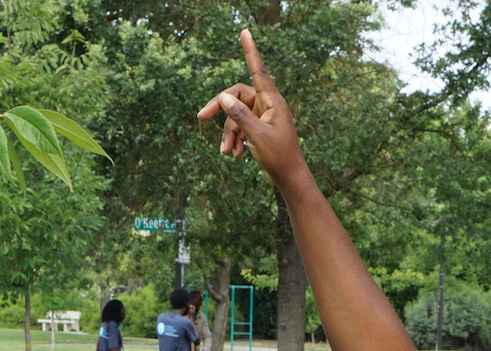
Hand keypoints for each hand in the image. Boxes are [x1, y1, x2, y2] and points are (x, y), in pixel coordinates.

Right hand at [196, 29, 307, 186]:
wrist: (289, 177)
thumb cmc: (278, 156)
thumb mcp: (256, 136)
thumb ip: (240, 115)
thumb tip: (223, 97)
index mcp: (272, 101)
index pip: (258, 70)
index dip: (250, 51)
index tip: (244, 32)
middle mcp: (267, 105)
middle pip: (236, 96)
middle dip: (220, 109)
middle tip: (201, 117)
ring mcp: (263, 116)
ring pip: (236, 116)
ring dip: (228, 133)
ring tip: (227, 152)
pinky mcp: (259, 128)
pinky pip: (240, 127)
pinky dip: (235, 140)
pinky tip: (235, 155)